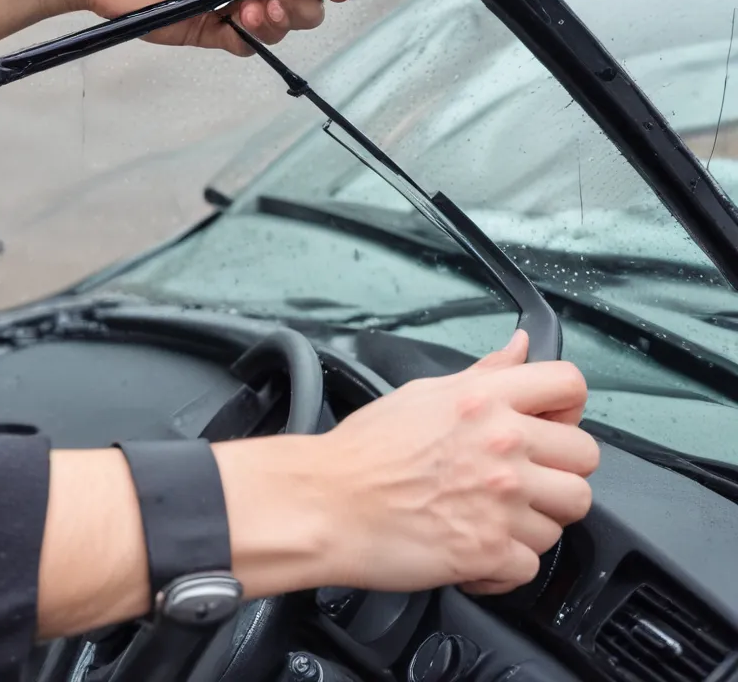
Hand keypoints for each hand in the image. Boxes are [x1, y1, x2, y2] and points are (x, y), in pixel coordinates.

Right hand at [304, 331, 597, 594]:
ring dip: (533, 521)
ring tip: (492, 515)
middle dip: (558, 469)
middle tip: (522, 477)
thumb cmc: (362, 451)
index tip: (553, 421)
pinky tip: (475, 548)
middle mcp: (502, 446)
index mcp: (485, 400)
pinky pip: (531, 566)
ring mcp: (501, 502)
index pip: (570, 385)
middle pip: (586, 459)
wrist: (326, 503)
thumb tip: (520, 348)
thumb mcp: (424, 394)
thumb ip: (484, 373)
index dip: (567, 405)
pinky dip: (504, 565)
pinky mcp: (489, 551)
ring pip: (566, 517)